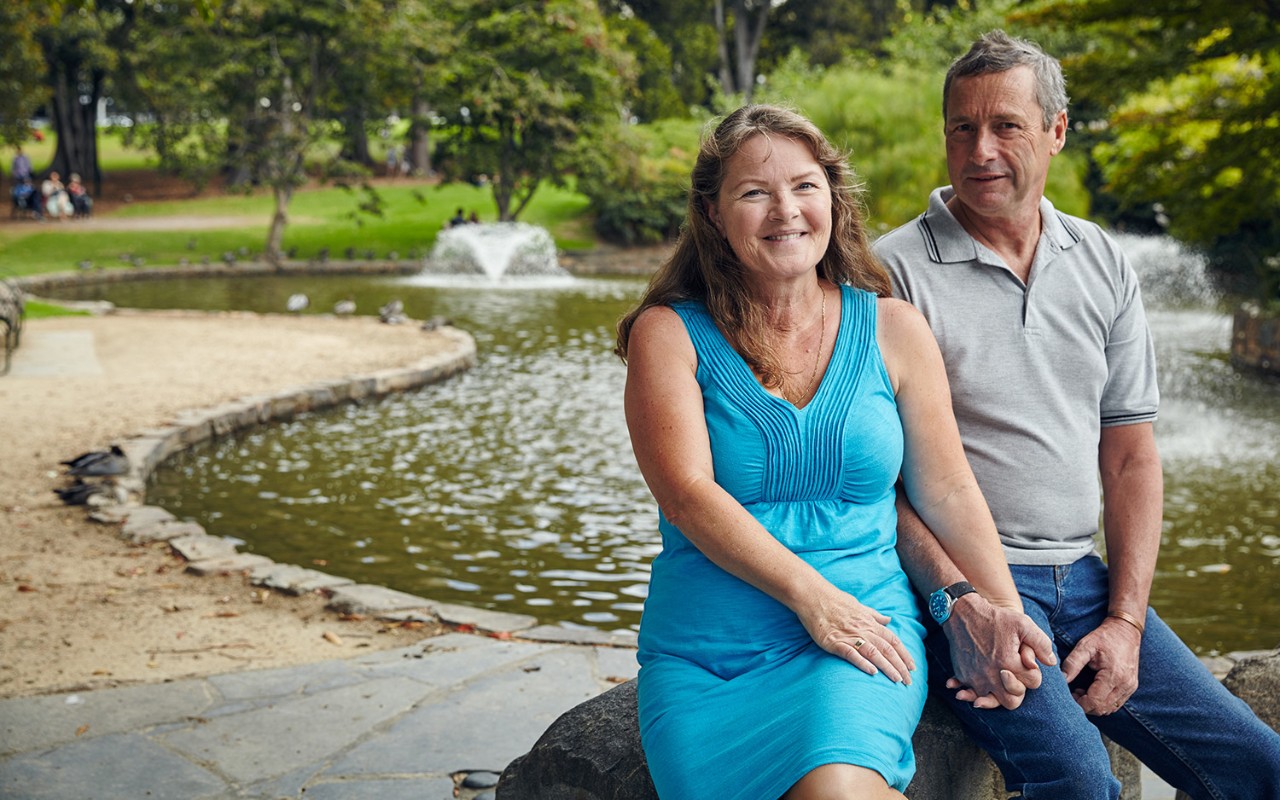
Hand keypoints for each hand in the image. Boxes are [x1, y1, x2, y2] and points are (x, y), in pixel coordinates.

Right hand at [799, 589, 915, 684]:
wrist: (813, 596)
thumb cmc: (835, 600)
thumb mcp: (859, 605)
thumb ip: (875, 615)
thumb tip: (889, 620)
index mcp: (870, 622)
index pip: (893, 640)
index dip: (904, 655)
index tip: (912, 667)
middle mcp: (863, 629)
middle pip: (887, 649)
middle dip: (900, 666)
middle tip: (908, 681)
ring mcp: (849, 635)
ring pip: (874, 653)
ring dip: (887, 667)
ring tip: (897, 679)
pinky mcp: (834, 642)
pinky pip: (851, 653)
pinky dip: (863, 663)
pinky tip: (872, 672)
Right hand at [942, 595, 1056, 709]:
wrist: (962, 613)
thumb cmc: (995, 618)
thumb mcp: (1023, 623)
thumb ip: (1041, 643)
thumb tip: (1051, 662)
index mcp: (1009, 663)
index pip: (1033, 683)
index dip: (1033, 674)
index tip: (1027, 664)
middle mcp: (992, 675)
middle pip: (1013, 701)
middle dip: (1017, 691)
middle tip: (1015, 676)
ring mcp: (976, 677)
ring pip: (993, 702)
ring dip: (998, 693)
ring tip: (999, 680)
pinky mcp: (964, 676)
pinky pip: (972, 693)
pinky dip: (977, 690)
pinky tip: (981, 679)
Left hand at [1061, 617, 1140, 714]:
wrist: (1126, 630)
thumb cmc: (1104, 637)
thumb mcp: (1085, 646)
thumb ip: (1072, 664)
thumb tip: (1061, 680)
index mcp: (1113, 675)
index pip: (1095, 702)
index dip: (1079, 703)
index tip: (1069, 694)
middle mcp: (1125, 685)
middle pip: (1102, 709)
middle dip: (1085, 705)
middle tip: (1074, 692)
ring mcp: (1130, 687)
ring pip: (1109, 709)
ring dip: (1094, 705)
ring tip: (1082, 691)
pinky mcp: (1131, 687)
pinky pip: (1115, 703)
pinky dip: (1103, 702)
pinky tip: (1093, 690)